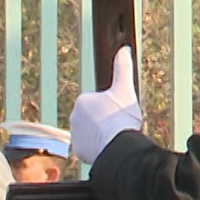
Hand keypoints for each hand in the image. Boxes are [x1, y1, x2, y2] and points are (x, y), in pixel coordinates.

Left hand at [70, 46, 142, 162]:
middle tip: (117, 126)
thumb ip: (122, 68)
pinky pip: (90, 148)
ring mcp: (75, 135)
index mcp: (83, 101)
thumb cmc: (121, 117)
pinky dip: (98, 148)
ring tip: (114, 137)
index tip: (118, 114)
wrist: (117, 146)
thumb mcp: (125, 89)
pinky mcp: (79, 150)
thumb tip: (124, 49)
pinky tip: (109, 147)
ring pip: (91, 133)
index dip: (111, 108)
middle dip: (104, 122)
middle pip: (94, 118)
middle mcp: (74, 117)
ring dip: (101, 135)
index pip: (98, 103)